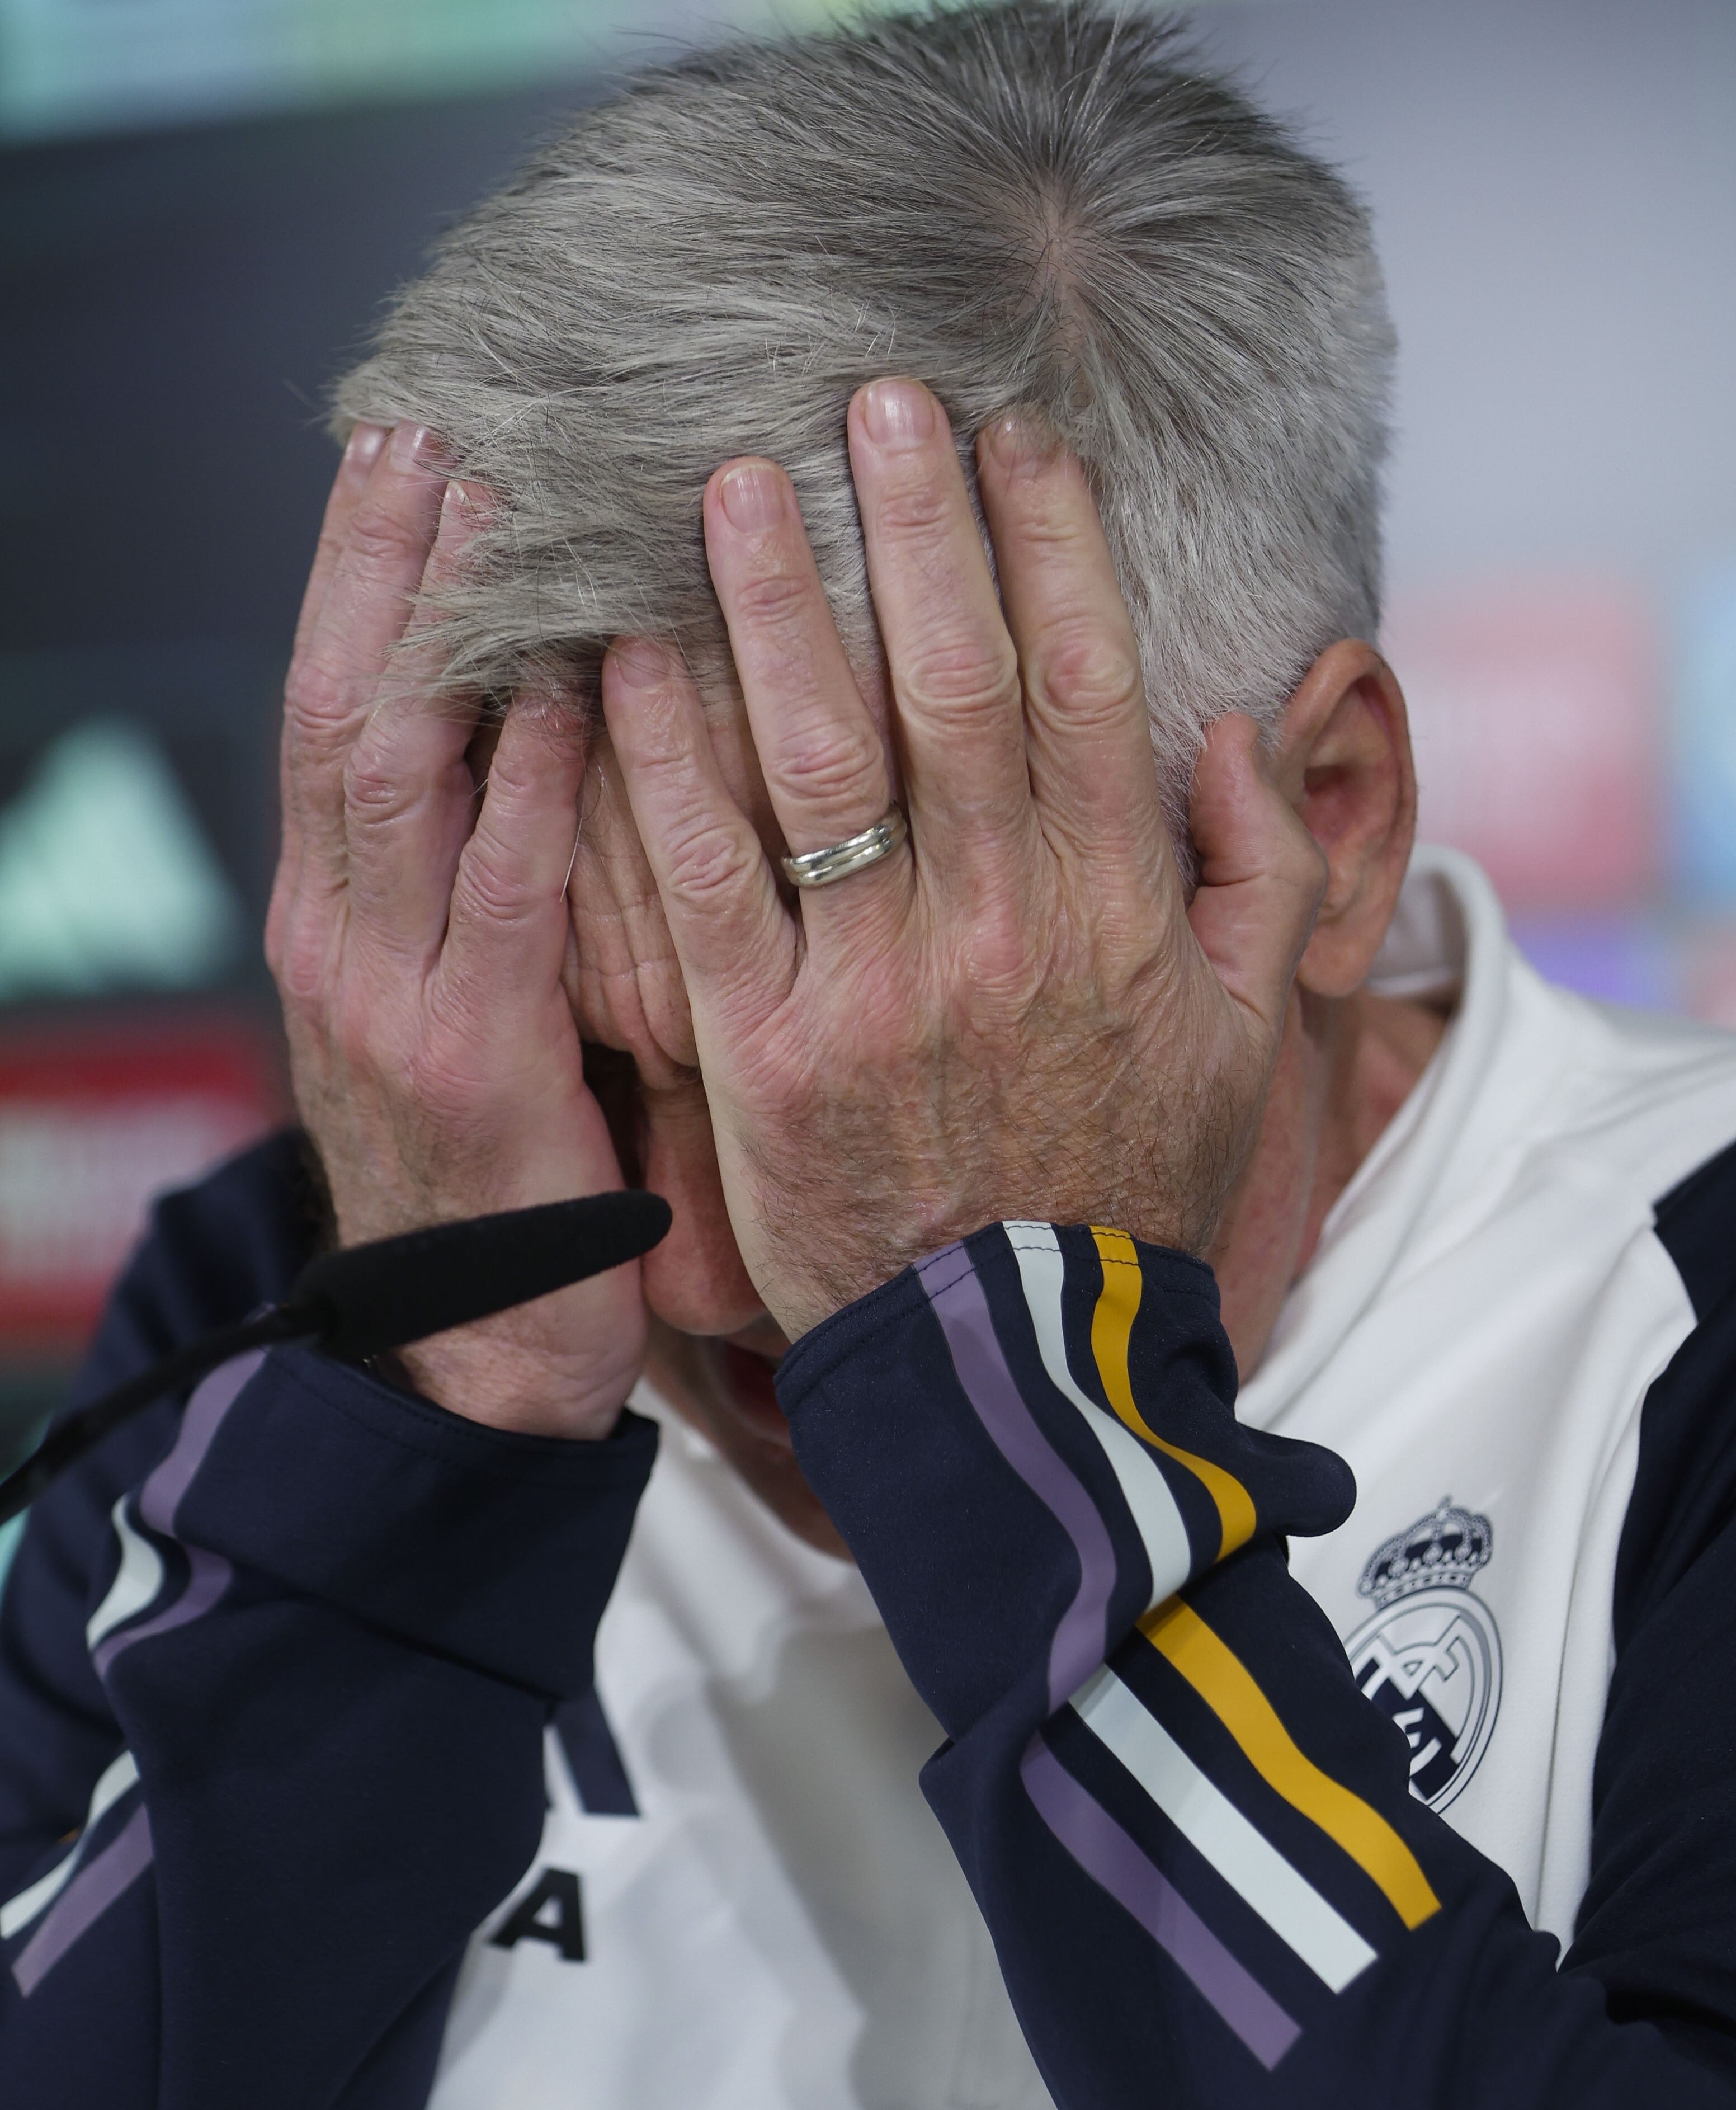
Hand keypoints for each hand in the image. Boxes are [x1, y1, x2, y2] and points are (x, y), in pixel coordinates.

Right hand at [267, 421, 644, 1435]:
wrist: (466, 1350)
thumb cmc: (499, 1160)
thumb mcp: (467, 1003)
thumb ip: (487, 884)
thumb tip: (548, 740)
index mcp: (346, 912)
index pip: (346, 706)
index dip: (368, 575)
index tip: (408, 447)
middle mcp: (342, 929)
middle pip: (348, 702)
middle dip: (381, 560)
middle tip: (431, 418)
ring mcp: (386, 992)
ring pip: (394, 772)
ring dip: (437, 625)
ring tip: (485, 493)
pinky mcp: (463, 1058)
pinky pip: (501, 894)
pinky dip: (522, 782)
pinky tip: (559, 682)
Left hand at [600, 380, 1325, 1340]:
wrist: (1023, 1364)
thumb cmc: (1131, 1189)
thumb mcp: (1250, 1040)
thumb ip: (1264, 876)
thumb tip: (1238, 725)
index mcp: (1112, 912)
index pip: (1085, 689)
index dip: (1053, 549)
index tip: (1016, 439)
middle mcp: (994, 927)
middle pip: (954, 690)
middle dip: (912, 530)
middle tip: (871, 397)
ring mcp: (872, 987)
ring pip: (820, 764)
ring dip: (775, 610)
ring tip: (731, 483)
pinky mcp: (764, 1052)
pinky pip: (705, 885)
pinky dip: (665, 768)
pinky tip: (631, 660)